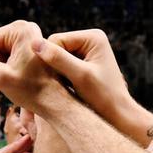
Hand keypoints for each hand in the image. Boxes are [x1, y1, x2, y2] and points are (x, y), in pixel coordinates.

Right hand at [0, 21, 64, 113]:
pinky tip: (24, 75)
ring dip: (4, 66)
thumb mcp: (0, 77)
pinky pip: (9, 54)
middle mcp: (26, 27)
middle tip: (15, 76)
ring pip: (0, 51)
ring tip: (20, 77)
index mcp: (20, 29)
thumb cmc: (32, 91)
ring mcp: (29, 36)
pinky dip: (12, 66)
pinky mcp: (31, 45)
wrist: (57, 101)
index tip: (8, 73)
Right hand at [37, 29, 152, 142]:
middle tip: (56, 86)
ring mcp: (85, 52)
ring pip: (56, 59)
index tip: (51, 79)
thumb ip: (58, 59)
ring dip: (55, 74)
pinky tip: (64, 89)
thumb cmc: (103, 97)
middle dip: (52, 67)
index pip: (56, 39)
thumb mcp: (80, 76)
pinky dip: (59, 78)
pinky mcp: (82, 63)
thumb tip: (34, 43)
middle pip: (55, 48)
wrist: (117, 115)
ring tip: (62, 89)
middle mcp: (89, 40)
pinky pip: (61, 67)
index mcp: (93, 37)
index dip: (49, 59)